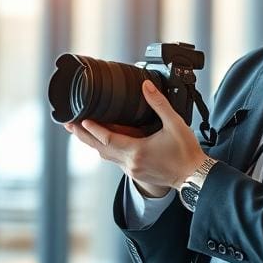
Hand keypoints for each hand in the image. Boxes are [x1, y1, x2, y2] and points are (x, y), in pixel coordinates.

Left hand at [63, 79, 207, 192]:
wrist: (194, 176)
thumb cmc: (186, 152)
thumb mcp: (175, 124)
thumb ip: (159, 104)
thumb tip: (146, 86)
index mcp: (137, 151)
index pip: (107, 138)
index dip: (92, 129)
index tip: (80, 120)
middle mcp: (130, 163)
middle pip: (99, 148)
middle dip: (83, 136)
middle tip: (68, 125)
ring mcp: (131, 170)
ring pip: (106, 155)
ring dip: (93, 143)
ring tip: (81, 131)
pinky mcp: (135, 173)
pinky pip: (115, 159)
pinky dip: (106, 149)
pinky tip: (104, 141)